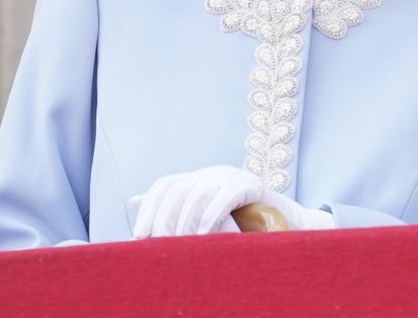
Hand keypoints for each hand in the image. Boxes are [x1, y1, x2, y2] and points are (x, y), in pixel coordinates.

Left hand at [129, 165, 333, 237]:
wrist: (283, 222)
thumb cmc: (242, 224)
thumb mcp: (203, 217)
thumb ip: (172, 208)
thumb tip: (134, 201)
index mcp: (198, 179)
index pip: (165, 185)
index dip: (149, 207)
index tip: (139, 235)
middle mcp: (212, 173)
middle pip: (178, 189)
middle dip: (163, 218)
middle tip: (159, 244)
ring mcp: (231, 176)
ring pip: (198, 193)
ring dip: (185, 221)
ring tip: (181, 244)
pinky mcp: (251, 183)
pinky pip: (226, 196)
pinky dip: (213, 216)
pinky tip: (206, 235)